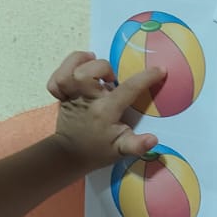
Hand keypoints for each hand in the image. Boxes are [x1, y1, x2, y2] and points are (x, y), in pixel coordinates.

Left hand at [47, 52, 165, 171]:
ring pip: (69, 71)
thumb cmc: (98, 150)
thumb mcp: (121, 150)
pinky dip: (64, 68)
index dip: (146, 78)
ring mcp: (71, 97)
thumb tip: (153, 139)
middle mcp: (86, 100)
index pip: (128, 90)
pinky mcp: (60, 96)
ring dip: (81, 61)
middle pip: (88, 73)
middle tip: (111, 78)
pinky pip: (56, 78)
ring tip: (92, 60)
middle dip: (104, 68)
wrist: (69, 155)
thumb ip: (136, 145)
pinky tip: (76, 68)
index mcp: (105, 111)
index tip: (160, 70)